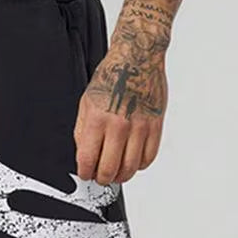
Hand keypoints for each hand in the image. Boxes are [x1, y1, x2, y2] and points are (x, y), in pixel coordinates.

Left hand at [74, 26, 168, 185]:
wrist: (137, 58)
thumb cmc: (112, 77)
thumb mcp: (86, 103)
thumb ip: (83, 133)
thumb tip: (84, 157)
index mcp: (98, 119)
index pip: (88, 160)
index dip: (85, 173)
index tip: (86, 174)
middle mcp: (119, 125)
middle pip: (110, 170)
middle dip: (102, 179)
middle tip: (100, 176)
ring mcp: (139, 127)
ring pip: (130, 168)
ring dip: (121, 176)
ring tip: (117, 172)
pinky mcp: (155, 126)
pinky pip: (149, 157)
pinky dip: (140, 165)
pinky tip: (133, 161)